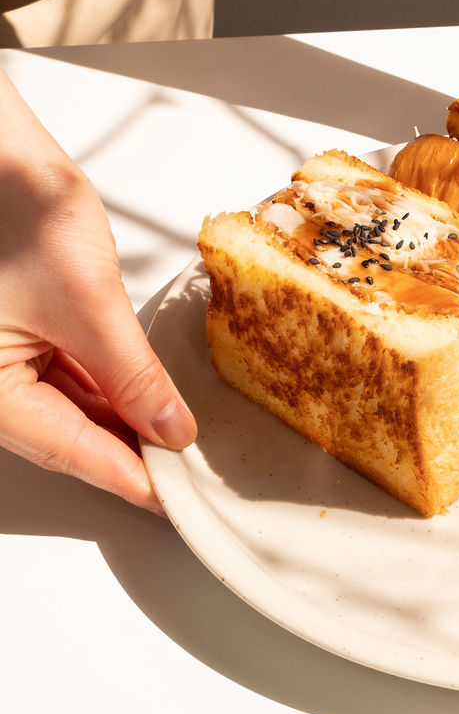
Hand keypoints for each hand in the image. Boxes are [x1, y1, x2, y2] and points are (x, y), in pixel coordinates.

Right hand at [0, 81, 195, 511]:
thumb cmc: (17, 209)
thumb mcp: (90, 304)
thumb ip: (133, 376)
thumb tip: (171, 432)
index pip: (67, 450)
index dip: (125, 477)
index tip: (173, 504)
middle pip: (64, 434)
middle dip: (126, 453)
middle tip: (184, 479)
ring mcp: (0, 353)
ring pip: (67, 406)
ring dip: (120, 420)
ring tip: (175, 441)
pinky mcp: (16, 328)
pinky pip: (64, 373)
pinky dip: (106, 386)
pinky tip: (145, 397)